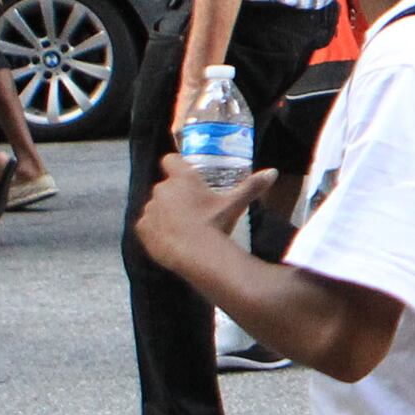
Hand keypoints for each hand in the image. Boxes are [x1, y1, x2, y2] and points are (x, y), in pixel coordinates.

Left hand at [136, 163, 273, 262]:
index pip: (170, 160)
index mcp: (182, 178)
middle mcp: (162, 189)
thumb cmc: (215, 224)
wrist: (195, 255)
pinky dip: (155, 229)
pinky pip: (146, 224)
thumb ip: (252, 186)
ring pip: (156, 206)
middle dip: (175, 194)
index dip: (176, 166)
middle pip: (165, 186)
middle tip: (193, 208)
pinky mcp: (142, 228)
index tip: (186, 176)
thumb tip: (272, 172)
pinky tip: (170, 238)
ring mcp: (150, 209)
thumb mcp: (235, 204)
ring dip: (165, 212)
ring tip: (182, 226)